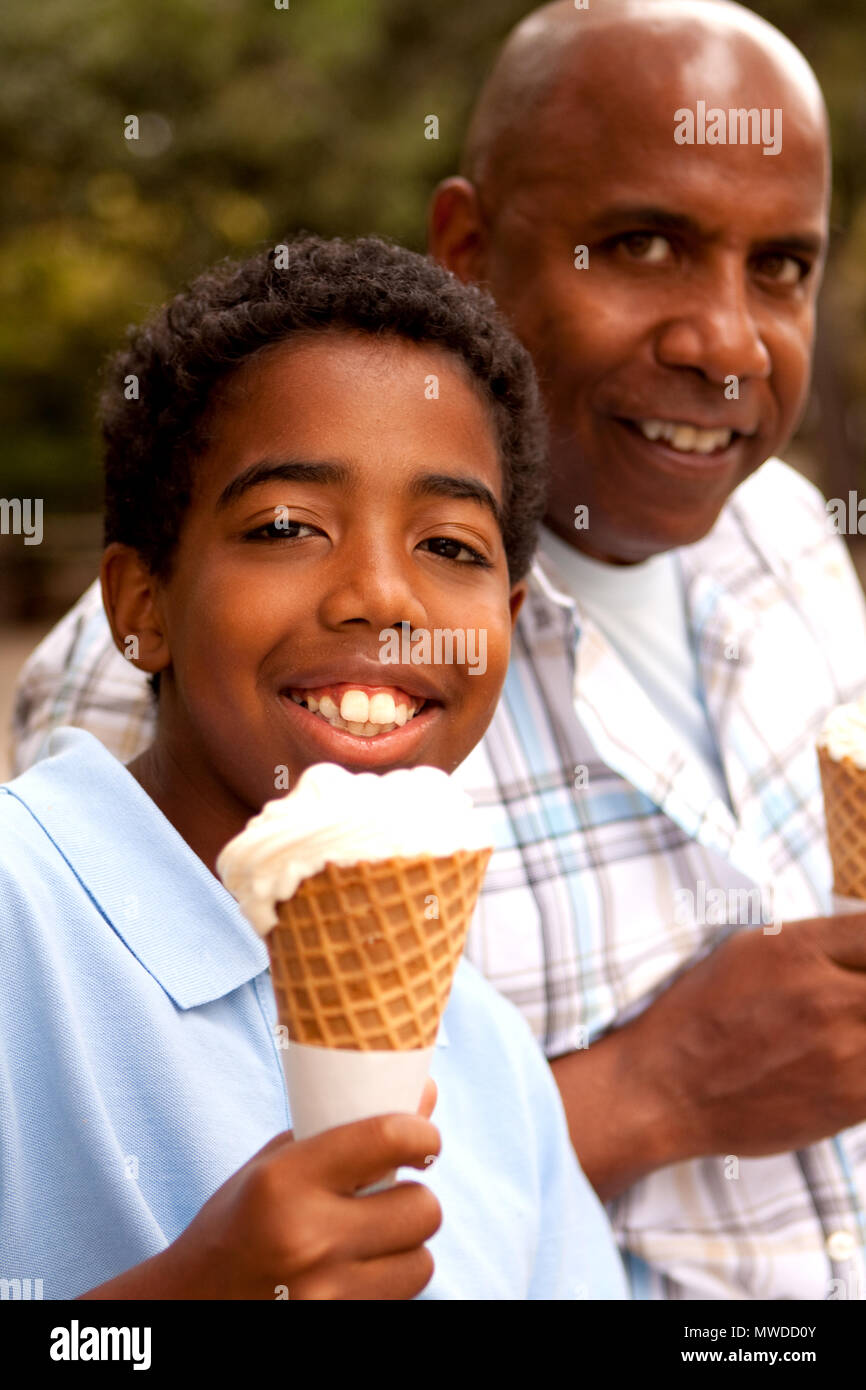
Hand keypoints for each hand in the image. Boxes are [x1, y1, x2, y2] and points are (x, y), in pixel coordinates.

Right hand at [81, 1080, 440, 1299]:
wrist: (192, 1302)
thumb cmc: (238, 1221)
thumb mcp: (274, 1163)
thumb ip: (344, 1130)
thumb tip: (425, 1093)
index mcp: (284, 1182)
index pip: (387, 1139)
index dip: (421, 1133)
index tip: (423, 1136)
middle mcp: (306, 1238)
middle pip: (421, 1208)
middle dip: (416, 1196)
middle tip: (395, 1192)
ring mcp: (323, 1293)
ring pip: (422, 1261)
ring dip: (407, 1245)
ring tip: (375, 1235)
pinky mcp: (337, 1325)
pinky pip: (403, 1297)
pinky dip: (391, 1279)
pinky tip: (359, 1268)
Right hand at [552, 913, 865, 1198]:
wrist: (665, 1090)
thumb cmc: (700, 1016)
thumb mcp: (748, 950)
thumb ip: (818, 944)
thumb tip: (864, 946)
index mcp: (796, 948)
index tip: (857, 963)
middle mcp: (826, 996)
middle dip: (864, 988)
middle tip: (848, 1000)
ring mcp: (844, 1052)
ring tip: (845, 1030)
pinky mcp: (851, 1101)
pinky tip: (842, 1062)